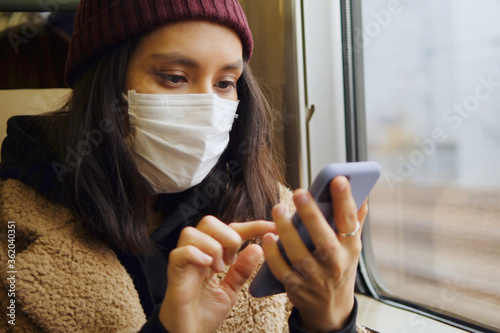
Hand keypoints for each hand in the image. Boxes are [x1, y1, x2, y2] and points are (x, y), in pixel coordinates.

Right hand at [159, 217, 275, 332]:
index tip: (273, 228)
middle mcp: (196, 252)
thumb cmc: (205, 312)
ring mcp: (184, 261)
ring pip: (192, 232)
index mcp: (211, 254)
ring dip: (212, 247)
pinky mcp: (174, 273)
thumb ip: (243, 270)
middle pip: (209, 222)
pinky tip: (208, 266)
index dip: (253, 226)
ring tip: (219, 268)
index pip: (231, 229)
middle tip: (232, 260)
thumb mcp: (231, 290)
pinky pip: (180, 253)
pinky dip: (196, 255)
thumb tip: (258, 248)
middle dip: (228, 236)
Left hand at [262, 176, 367, 331]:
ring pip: (300, 255)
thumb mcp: (351, 247)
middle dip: (312, 215)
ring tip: (279, 209)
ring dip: (288, 232)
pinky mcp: (297, 287)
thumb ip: (354, 219)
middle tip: (300, 192)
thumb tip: (361, 191)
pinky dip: (274, 255)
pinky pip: (283, 271)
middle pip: (324, 239)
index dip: (345, 200)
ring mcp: (315, 278)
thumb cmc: (339, 267)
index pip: (349, 221)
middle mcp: (335, 263)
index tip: (338, 179)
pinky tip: (268, 237)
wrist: (331, 308)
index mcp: (350, 248)